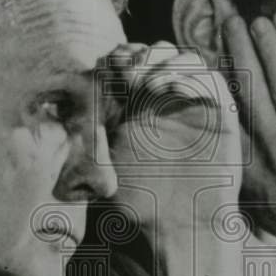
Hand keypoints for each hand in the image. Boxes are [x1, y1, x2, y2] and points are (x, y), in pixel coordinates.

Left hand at [102, 42, 242, 243]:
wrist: (180, 225)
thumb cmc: (141, 200)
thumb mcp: (103, 163)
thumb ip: (87, 138)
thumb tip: (54, 113)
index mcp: (139, 103)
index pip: (130, 59)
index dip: (118, 58)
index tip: (107, 73)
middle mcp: (168, 98)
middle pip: (157, 51)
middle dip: (140, 55)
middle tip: (128, 76)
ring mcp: (196, 103)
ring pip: (185, 58)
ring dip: (164, 62)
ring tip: (147, 85)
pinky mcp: (221, 112)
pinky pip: (210, 78)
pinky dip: (189, 76)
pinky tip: (167, 90)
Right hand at [223, 15, 275, 275]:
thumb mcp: (265, 208)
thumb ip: (250, 176)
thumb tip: (231, 154)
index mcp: (255, 171)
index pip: (231, 117)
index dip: (217, 82)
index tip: (205, 53)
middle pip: (253, 94)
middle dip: (240, 53)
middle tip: (229, 19)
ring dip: (271, 54)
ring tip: (260, 23)